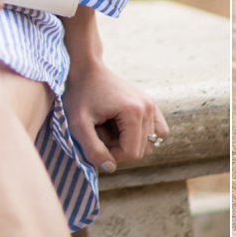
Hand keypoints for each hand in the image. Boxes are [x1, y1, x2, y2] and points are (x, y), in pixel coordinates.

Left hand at [63, 57, 168, 172]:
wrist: (86, 68)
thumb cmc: (79, 95)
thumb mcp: (79, 125)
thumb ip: (93, 150)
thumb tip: (110, 168)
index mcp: (134, 112)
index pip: (132, 153)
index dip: (112, 156)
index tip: (95, 141)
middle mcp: (148, 107)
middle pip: (142, 150)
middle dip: (119, 148)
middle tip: (100, 131)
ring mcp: (151, 104)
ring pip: (148, 142)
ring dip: (128, 141)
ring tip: (110, 127)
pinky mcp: (150, 103)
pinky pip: (156, 130)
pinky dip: (140, 135)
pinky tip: (122, 126)